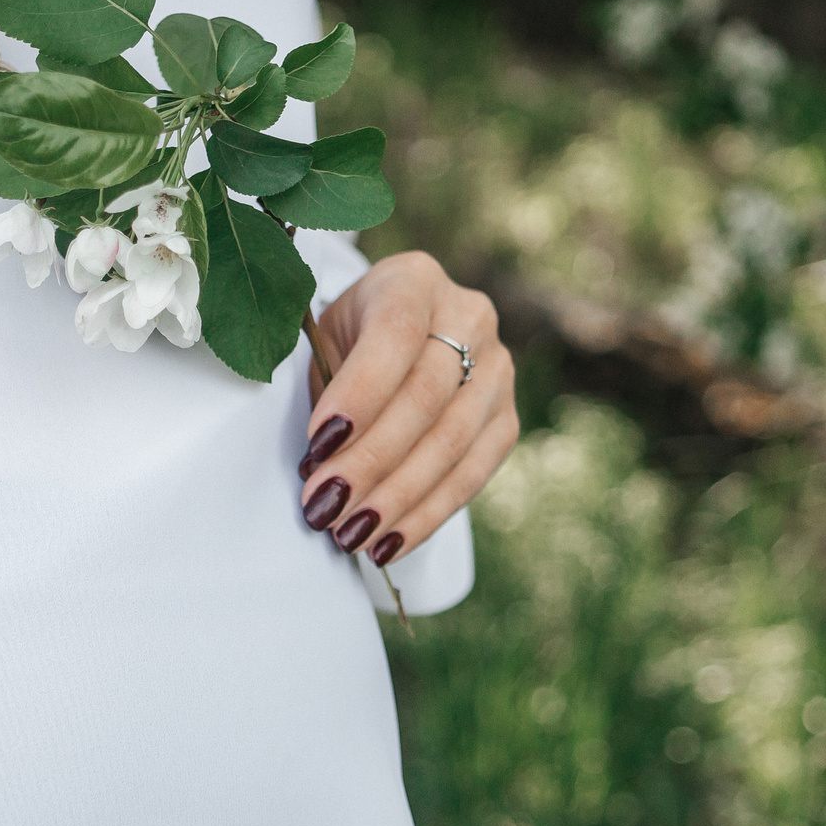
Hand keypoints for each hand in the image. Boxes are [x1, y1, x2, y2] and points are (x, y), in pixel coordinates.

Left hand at [299, 252, 516, 565]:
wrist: (397, 339)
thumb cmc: (347, 344)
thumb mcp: (324, 342)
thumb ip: (323, 388)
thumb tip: (318, 467)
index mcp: (413, 281)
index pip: (394, 336)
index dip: (358, 394)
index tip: (317, 446)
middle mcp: (468, 316)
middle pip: (425, 397)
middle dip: (370, 461)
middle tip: (325, 506)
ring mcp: (498, 368)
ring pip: (452, 442)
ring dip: (396, 498)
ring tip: (351, 534)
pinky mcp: (507, 418)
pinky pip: (472, 474)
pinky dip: (427, 515)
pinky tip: (389, 544)